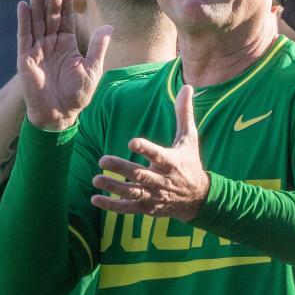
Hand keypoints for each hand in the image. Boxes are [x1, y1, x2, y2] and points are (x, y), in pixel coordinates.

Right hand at [17, 0, 110, 129]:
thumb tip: (110, 27)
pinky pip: (24, 36)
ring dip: (36, 3)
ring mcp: (38, 49)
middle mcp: (52, 43)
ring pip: (37, 21)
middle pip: (51, 15)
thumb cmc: (78, 95)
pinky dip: (24, 21)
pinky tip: (23, 6)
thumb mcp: (92, 69)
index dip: (67, 1)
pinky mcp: (26, 58)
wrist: (60, 114)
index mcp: (68, 44)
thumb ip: (98, 47)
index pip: (67, 18)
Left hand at [92, 85, 209, 220]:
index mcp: (172, 162)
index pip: (158, 154)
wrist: (198, 198)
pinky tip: (95, 199)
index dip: (146, 149)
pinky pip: (128, 208)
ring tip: (96, 179)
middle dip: (121, 169)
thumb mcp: (190, 138)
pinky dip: (112, 206)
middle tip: (102, 160)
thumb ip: (184, 113)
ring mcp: (154, 196)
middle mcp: (162, 180)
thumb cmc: (190, 163)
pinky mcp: (148, 208)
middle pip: (140, 175)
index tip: (132, 142)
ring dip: (114, 187)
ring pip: (133, 193)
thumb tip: (187, 86)